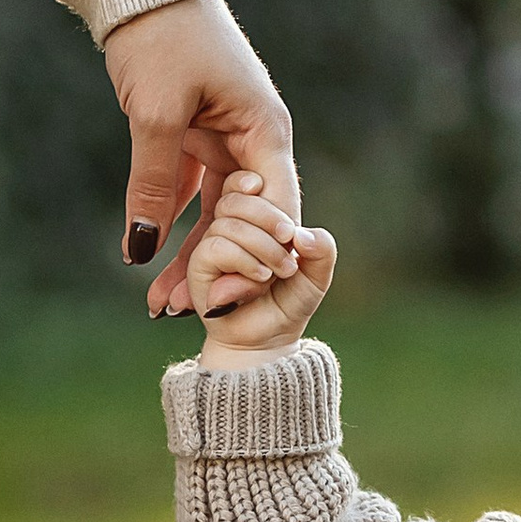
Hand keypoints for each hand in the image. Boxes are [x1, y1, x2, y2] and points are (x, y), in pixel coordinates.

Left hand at [103, 0, 297, 312]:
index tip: (226, 300)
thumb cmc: (162, 37)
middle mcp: (253, 140)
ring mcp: (224, 138)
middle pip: (244, 221)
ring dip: (190, 254)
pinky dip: (168, 223)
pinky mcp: (194, 134)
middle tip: (189, 315)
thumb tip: (141, 249)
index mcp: (266, 132)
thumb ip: (152, 183)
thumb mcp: (156, 114)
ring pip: (213, 212)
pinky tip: (148, 260)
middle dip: (218, 269)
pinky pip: (186, 192)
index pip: (276, 211)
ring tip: (161, 303)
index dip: (255, 259)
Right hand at [188, 177, 336, 366]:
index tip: (261, 188)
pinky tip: (259, 279)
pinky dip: (244, 261)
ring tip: (275, 274)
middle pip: (235, 197)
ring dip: (261, 247)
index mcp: (252, 218)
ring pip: (229, 223)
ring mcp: (210, 246)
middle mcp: (227, 227)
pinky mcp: (199, 268)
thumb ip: (321, 250)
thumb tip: (301, 235)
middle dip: (268, 219)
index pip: (242, 183)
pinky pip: (217, 247)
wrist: (268, 340)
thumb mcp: (316, 274)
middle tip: (289, 250)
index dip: (249, 182)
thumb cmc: (289, 302)